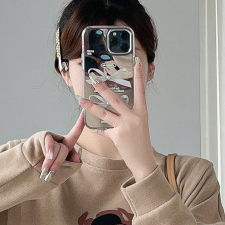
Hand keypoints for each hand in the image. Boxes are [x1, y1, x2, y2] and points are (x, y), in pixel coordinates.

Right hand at [40, 111, 84, 178]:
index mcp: (65, 145)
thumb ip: (71, 163)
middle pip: (64, 150)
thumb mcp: (62, 168)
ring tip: (45, 170)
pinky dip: (49, 150)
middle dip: (58, 162)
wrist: (29, 169)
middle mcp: (58, 140)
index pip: (74, 135)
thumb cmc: (47, 169)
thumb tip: (76, 156)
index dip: (79, 125)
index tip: (83, 114)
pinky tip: (47, 156)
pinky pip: (49, 143)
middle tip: (51, 172)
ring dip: (50, 161)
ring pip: (55, 149)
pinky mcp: (42, 137)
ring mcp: (50, 138)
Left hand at [78, 60, 155, 179]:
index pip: (141, 91)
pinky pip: (102, 130)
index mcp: (142, 112)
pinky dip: (96, 128)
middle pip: (115, 99)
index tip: (136, 63)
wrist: (144, 162)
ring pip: (104, 113)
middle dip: (103, 89)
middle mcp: (133, 117)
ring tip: (81, 100)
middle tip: (94, 79)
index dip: (139, 76)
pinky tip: (88, 124)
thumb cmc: (141, 143)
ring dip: (91, 107)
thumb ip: (129, 115)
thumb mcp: (140, 125)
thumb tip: (116, 107)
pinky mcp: (117, 136)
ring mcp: (125, 126)